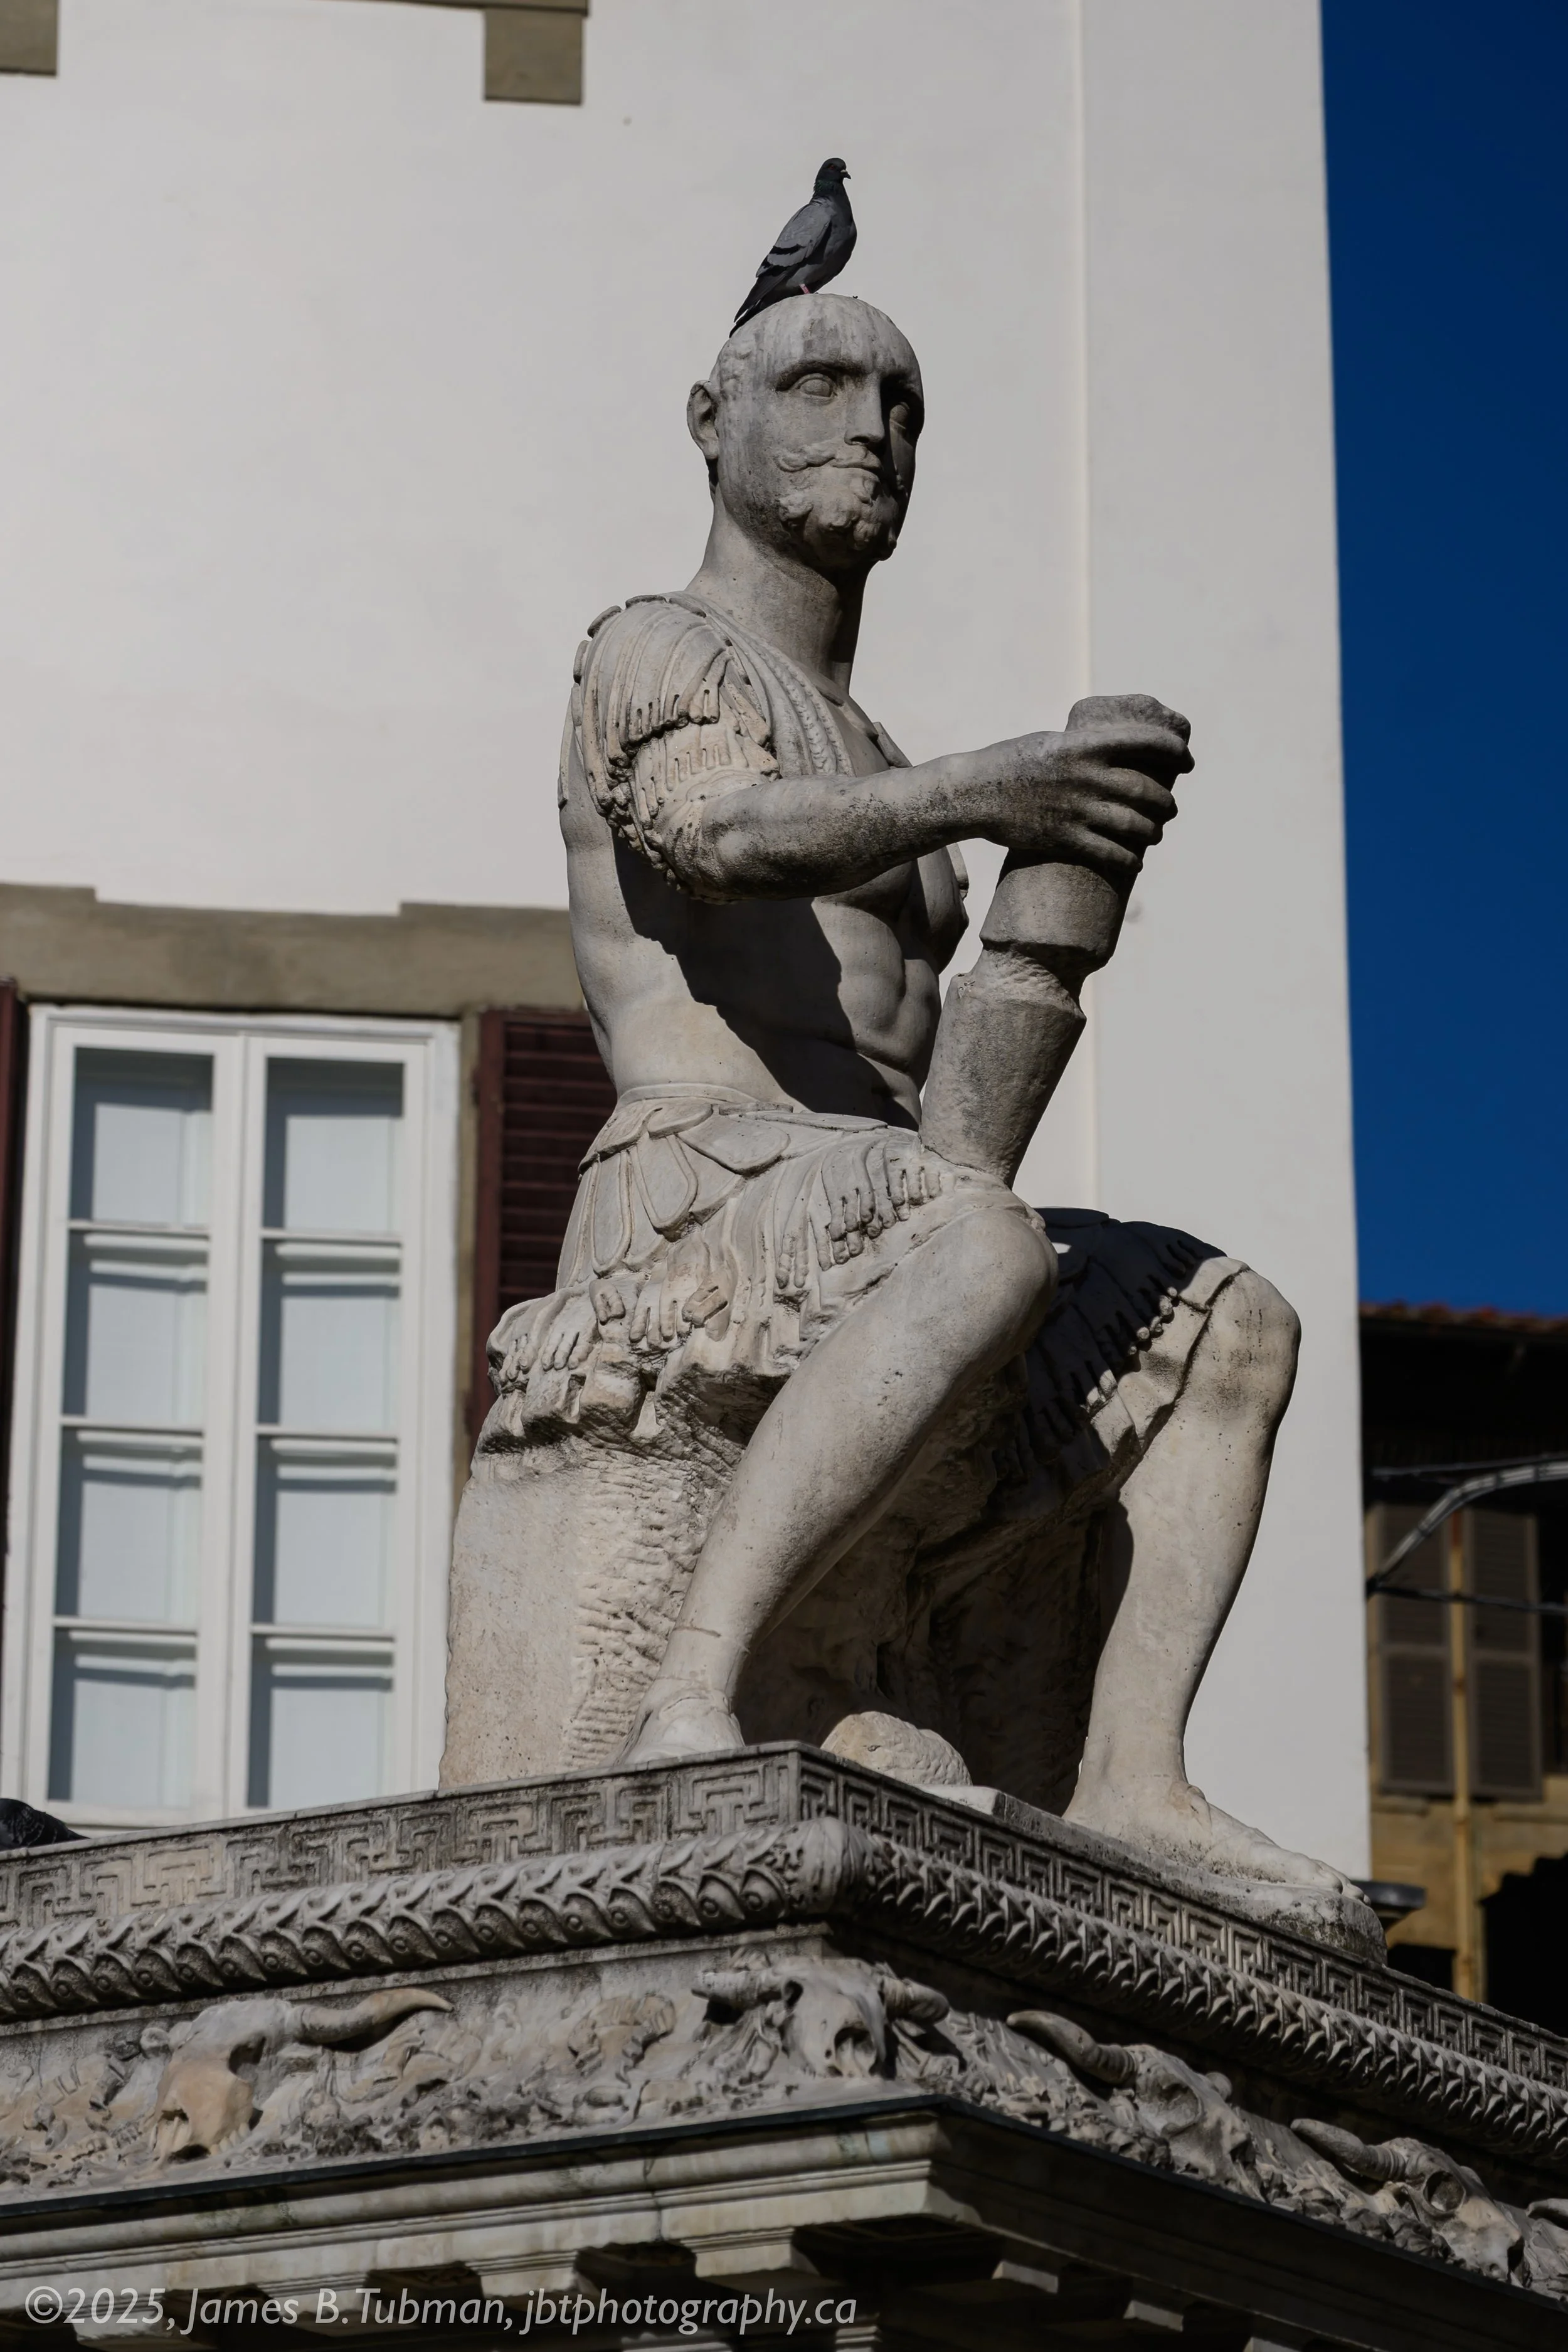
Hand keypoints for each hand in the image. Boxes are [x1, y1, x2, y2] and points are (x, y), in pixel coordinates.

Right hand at [982, 693, 1192, 875]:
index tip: (1186, 761)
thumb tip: (1114, 752)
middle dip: (1166, 803)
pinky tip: (1137, 861)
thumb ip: (1084, 748)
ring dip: (1154, 832)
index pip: (1146, 742)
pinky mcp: (1063, 838)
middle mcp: (1086, 776)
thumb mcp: (1051, 741)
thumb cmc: (1011, 761)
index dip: (1175, 751)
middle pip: (1146, 791)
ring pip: (1134, 825)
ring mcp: (1076, 809)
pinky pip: (1109, 854)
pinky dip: (1129, 859)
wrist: (974, 792)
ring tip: (1156, 833)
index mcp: (1086, 745)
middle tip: (1170, 807)